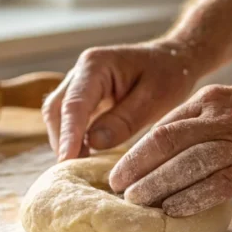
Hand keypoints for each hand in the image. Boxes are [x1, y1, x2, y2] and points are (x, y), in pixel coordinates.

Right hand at [42, 40, 202, 160]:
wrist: (175, 59)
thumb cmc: (169, 73)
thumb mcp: (154, 98)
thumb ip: (124, 120)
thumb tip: (92, 143)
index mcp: (96, 65)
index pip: (75, 104)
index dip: (69, 134)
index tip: (66, 161)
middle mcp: (80, 72)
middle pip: (56, 110)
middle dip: (61, 141)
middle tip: (71, 173)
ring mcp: (80, 84)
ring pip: (58, 115)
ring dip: (65, 141)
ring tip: (77, 170)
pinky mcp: (85, 98)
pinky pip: (70, 119)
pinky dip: (73, 138)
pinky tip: (85, 158)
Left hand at [108, 77, 231, 216]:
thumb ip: (215, 112)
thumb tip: (184, 132)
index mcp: (216, 99)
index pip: (165, 125)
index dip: (138, 149)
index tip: (122, 169)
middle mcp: (225, 116)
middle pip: (167, 141)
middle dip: (136, 166)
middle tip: (116, 188)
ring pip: (188, 163)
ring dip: (157, 184)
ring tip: (136, 202)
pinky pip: (220, 183)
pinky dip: (193, 198)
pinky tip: (174, 211)